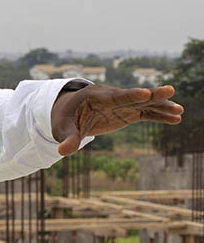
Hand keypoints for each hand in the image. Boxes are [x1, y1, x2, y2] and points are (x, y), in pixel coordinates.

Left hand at [51, 85, 182, 155]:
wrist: (68, 112)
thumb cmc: (64, 118)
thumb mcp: (62, 129)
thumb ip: (67, 139)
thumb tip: (64, 152)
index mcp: (95, 97)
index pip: (115, 97)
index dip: (130, 95)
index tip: (144, 93)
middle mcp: (112, 97)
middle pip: (134, 97)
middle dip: (152, 95)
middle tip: (170, 90)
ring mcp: (121, 105)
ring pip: (144, 104)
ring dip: (161, 106)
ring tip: (179, 110)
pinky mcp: (126, 113)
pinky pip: (145, 113)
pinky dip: (159, 116)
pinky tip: (176, 118)